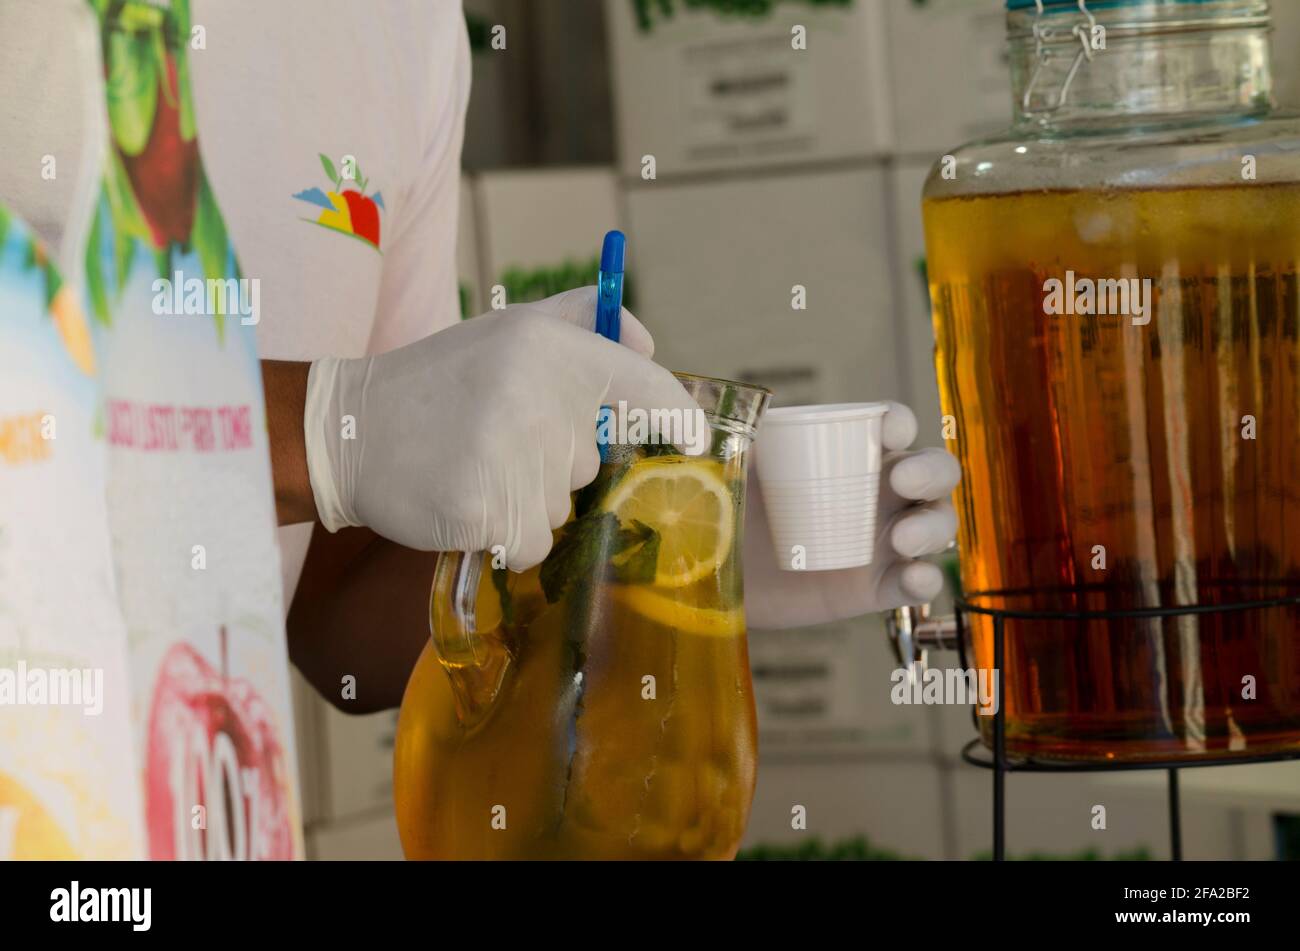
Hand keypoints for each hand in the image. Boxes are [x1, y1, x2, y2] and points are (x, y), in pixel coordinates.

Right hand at [303, 288, 697, 568]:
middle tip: (499, 437)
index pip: (644, 388)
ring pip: (563, 508)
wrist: (349, 430)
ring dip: (528, 499)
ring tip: (473, 465)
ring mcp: (513, 460)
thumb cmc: (440, 380)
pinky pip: (534, 544)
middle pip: (594, 462)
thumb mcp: (509, 329)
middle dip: (557, 462)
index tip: (695, 437)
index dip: (676, 417)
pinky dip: (506, 535)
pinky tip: (466, 500)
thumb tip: (649, 345)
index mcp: (550, 349)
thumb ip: (582, 320)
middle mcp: (539, 400)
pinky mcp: (489, 513)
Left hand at [743, 402, 959, 629]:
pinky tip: (915, 578)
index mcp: (853, 451)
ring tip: (901, 540)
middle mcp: (880, 491)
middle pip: (935, 471)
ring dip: (933, 527)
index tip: (886, 430)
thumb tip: (723, 410)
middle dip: (931, 472)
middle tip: (902, 482)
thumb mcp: (735, 464)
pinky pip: (917, 583)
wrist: (720, 572)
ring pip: (937, 524)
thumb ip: (738, 434)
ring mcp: (884, 540)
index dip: (900, 422)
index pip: (894, 425)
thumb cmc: (732, 504)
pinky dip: (926, 581)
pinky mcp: (876, 586)